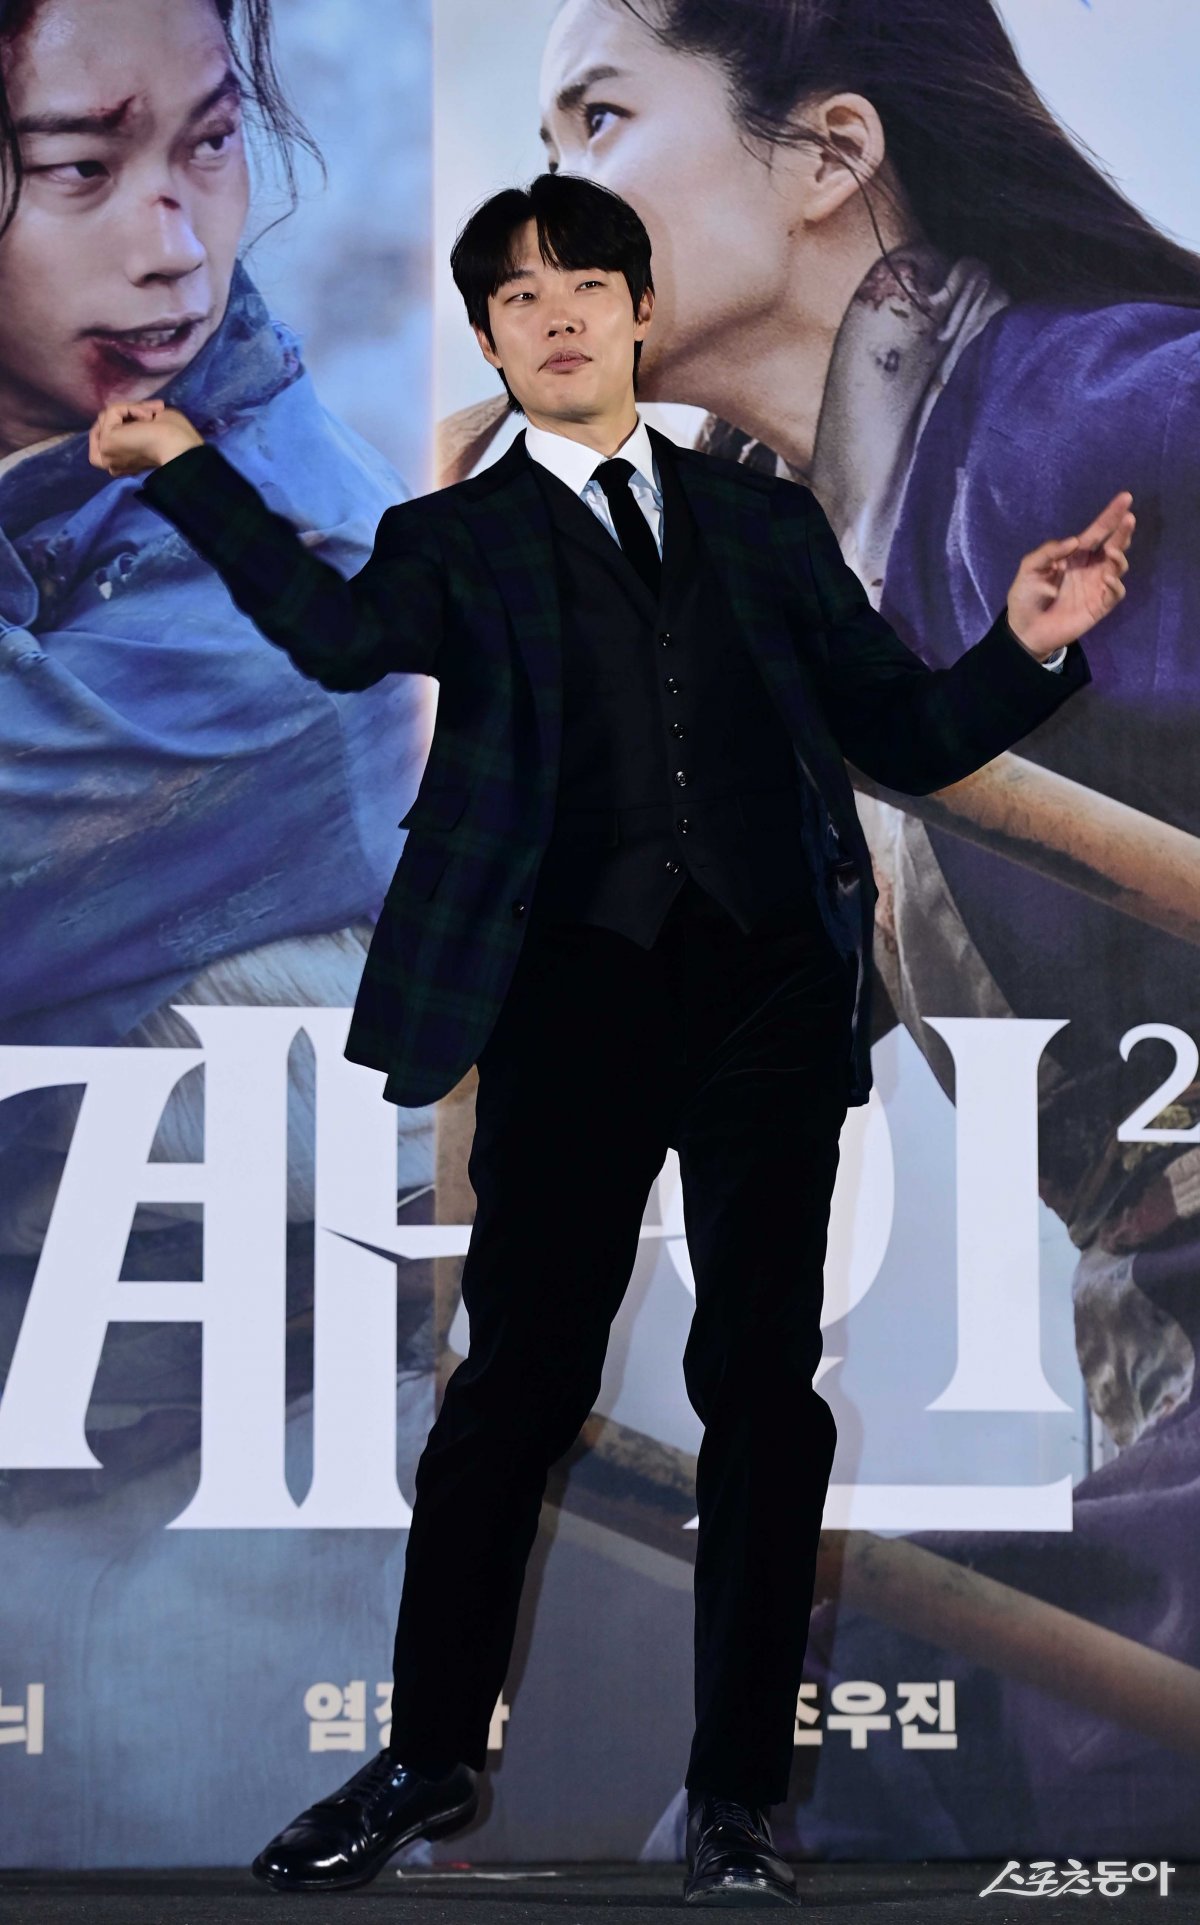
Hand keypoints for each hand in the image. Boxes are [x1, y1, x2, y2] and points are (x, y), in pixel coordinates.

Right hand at [88, 400, 204, 475]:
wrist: (179, 449)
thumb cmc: (174, 439)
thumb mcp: (148, 426)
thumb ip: (131, 421)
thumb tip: (125, 411)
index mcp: (122, 463)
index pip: (108, 432)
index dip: (126, 417)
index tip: (149, 415)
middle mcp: (110, 461)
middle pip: (103, 423)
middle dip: (126, 411)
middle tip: (151, 412)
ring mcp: (106, 453)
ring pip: (106, 416)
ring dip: (132, 408)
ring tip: (152, 416)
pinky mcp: (107, 443)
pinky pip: (112, 412)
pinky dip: (130, 407)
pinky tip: (147, 418)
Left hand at [1004, 491, 1133, 660]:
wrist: (1025, 629)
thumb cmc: (1026, 596)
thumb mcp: (1030, 568)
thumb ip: (1048, 552)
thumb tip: (1073, 541)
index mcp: (1075, 554)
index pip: (1097, 531)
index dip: (1111, 515)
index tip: (1125, 498)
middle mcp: (1090, 567)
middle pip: (1113, 545)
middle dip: (1122, 532)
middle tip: (1128, 519)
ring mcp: (1096, 586)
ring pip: (1118, 566)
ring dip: (1119, 557)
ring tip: (1112, 552)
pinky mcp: (1099, 606)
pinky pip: (1115, 593)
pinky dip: (1115, 586)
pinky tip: (1108, 580)